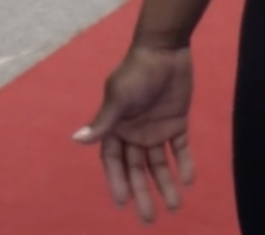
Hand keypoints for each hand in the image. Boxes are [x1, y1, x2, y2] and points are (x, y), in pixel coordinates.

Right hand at [74, 43, 194, 224]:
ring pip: (159, 163)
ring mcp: (155, 127)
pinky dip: (184, 163)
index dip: (117, 181)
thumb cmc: (137, 71)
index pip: (113, 161)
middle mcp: (134, 131)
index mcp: (115, 126)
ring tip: (175, 206)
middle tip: (149, 219)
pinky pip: (179, 148)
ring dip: (166, 184)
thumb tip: (76, 140)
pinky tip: (188, 180)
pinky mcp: (176, 121)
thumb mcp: (119, 97)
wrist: (165, 48)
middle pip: (136, 168)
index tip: (123, 203)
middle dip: (142, 192)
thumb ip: (102, 122)